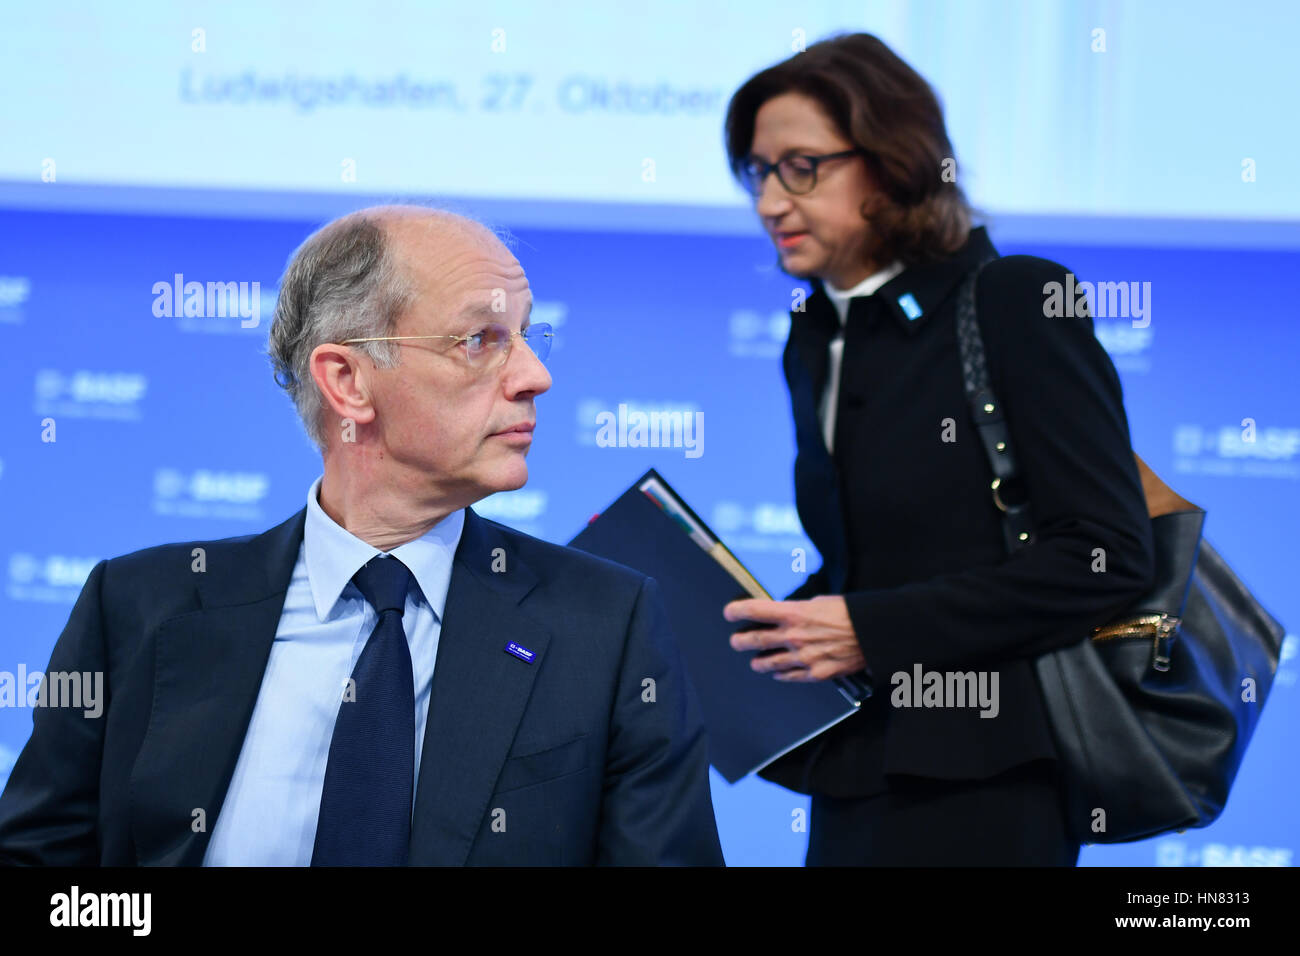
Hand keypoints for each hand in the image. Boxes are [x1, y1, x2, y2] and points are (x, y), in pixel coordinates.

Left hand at [724, 595, 865, 681]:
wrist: (873, 633)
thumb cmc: (850, 613)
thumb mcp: (819, 602)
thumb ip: (798, 610)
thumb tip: (785, 614)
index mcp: (794, 613)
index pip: (755, 610)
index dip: (737, 611)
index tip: (729, 613)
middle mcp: (794, 636)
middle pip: (756, 640)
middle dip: (741, 641)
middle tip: (736, 642)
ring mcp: (803, 657)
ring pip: (770, 662)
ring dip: (759, 662)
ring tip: (754, 662)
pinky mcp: (816, 672)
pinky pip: (791, 676)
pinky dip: (782, 675)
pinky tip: (778, 674)